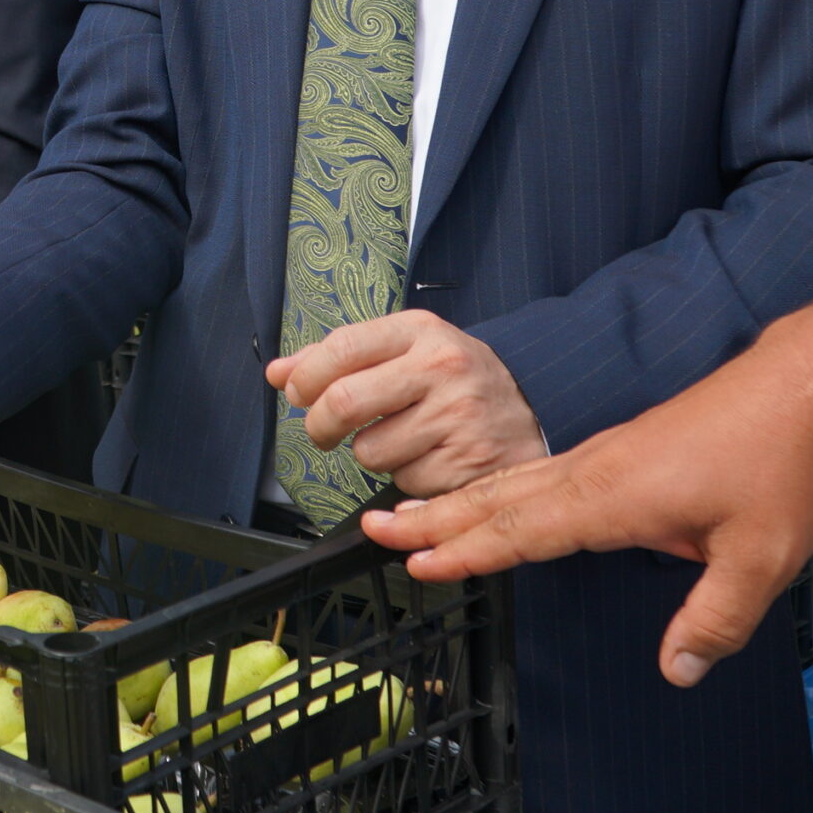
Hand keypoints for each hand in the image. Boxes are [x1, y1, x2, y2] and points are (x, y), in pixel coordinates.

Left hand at [267, 309, 545, 495]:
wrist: (533, 408)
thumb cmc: (453, 379)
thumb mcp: (404, 349)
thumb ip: (338, 358)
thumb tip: (279, 373)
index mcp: (420, 331)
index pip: (341, 347)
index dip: (306, 376)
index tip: (297, 393)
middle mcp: (441, 368)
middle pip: (345, 401)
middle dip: (319, 425)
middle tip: (322, 432)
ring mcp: (457, 416)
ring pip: (369, 450)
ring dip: (371, 454)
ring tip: (401, 439)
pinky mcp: (466, 463)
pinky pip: (403, 481)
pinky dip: (405, 477)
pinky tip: (430, 456)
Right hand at [359, 367, 812, 687]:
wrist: (793, 391)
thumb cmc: (775, 466)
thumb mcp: (760, 559)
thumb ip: (715, 620)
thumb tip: (677, 670)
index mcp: (611, 498)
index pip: (522, 532)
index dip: (467, 553)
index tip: (416, 563)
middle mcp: (592, 472)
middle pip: (495, 500)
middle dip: (433, 519)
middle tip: (373, 528)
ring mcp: (599, 456)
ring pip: (509, 483)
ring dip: (454, 502)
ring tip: (405, 512)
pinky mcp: (615, 451)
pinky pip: (534, 473)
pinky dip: (494, 488)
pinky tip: (487, 498)